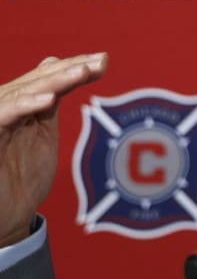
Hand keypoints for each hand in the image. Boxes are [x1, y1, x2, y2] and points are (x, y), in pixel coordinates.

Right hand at [0, 53, 107, 247]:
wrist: (6, 218)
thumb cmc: (23, 177)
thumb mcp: (43, 133)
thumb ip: (52, 103)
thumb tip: (75, 68)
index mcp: (18, 104)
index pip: (46, 76)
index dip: (74, 66)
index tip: (104, 60)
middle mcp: (4, 108)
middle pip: (36, 80)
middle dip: (70, 68)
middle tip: (99, 61)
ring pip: (21, 93)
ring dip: (53, 81)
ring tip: (81, 72)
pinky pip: (2, 117)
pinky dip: (24, 106)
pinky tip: (48, 100)